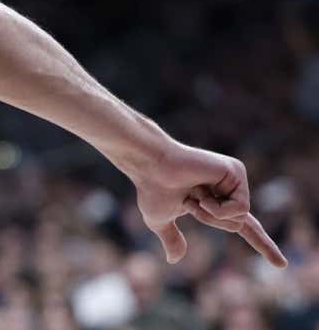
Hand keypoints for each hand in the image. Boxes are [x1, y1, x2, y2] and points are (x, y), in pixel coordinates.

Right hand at [130, 141, 286, 267]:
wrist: (150, 166)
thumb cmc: (151, 188)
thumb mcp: (160, 220)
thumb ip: (171, 238)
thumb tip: (174, 260)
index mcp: (218, 202)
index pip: (246, 228)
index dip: (263, 245)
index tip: (281, 265)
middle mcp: (231, 189)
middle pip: (238, 225)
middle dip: (210, 221)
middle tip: (189, 201)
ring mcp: (235, 179)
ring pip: (239, 218)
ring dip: (210, 214)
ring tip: (193, 193)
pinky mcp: (236, 172)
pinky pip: (240, 209)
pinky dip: (217, 208)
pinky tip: (201, 190)